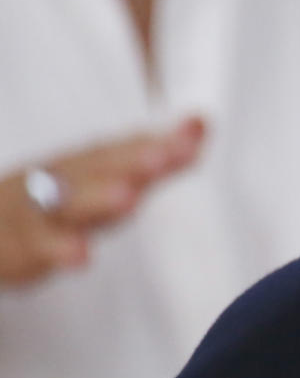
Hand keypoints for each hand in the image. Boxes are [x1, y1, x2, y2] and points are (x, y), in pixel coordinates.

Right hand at [0, 118, 204, 287]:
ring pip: (64, 203)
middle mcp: (58, 180)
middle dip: (130, 163)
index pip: (124, 149)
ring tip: (128, 197)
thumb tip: (203, 122)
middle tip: (163, 158)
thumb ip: (154, 159)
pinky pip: (34, 245)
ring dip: (96, 199)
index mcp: (82, 164)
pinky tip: (81, 255)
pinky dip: (57, 248)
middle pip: (96, 169)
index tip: (194, 134)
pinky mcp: (15, 245)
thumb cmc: (53, 200)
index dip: (157, 142)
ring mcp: (34, 211)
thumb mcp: (103, 178)